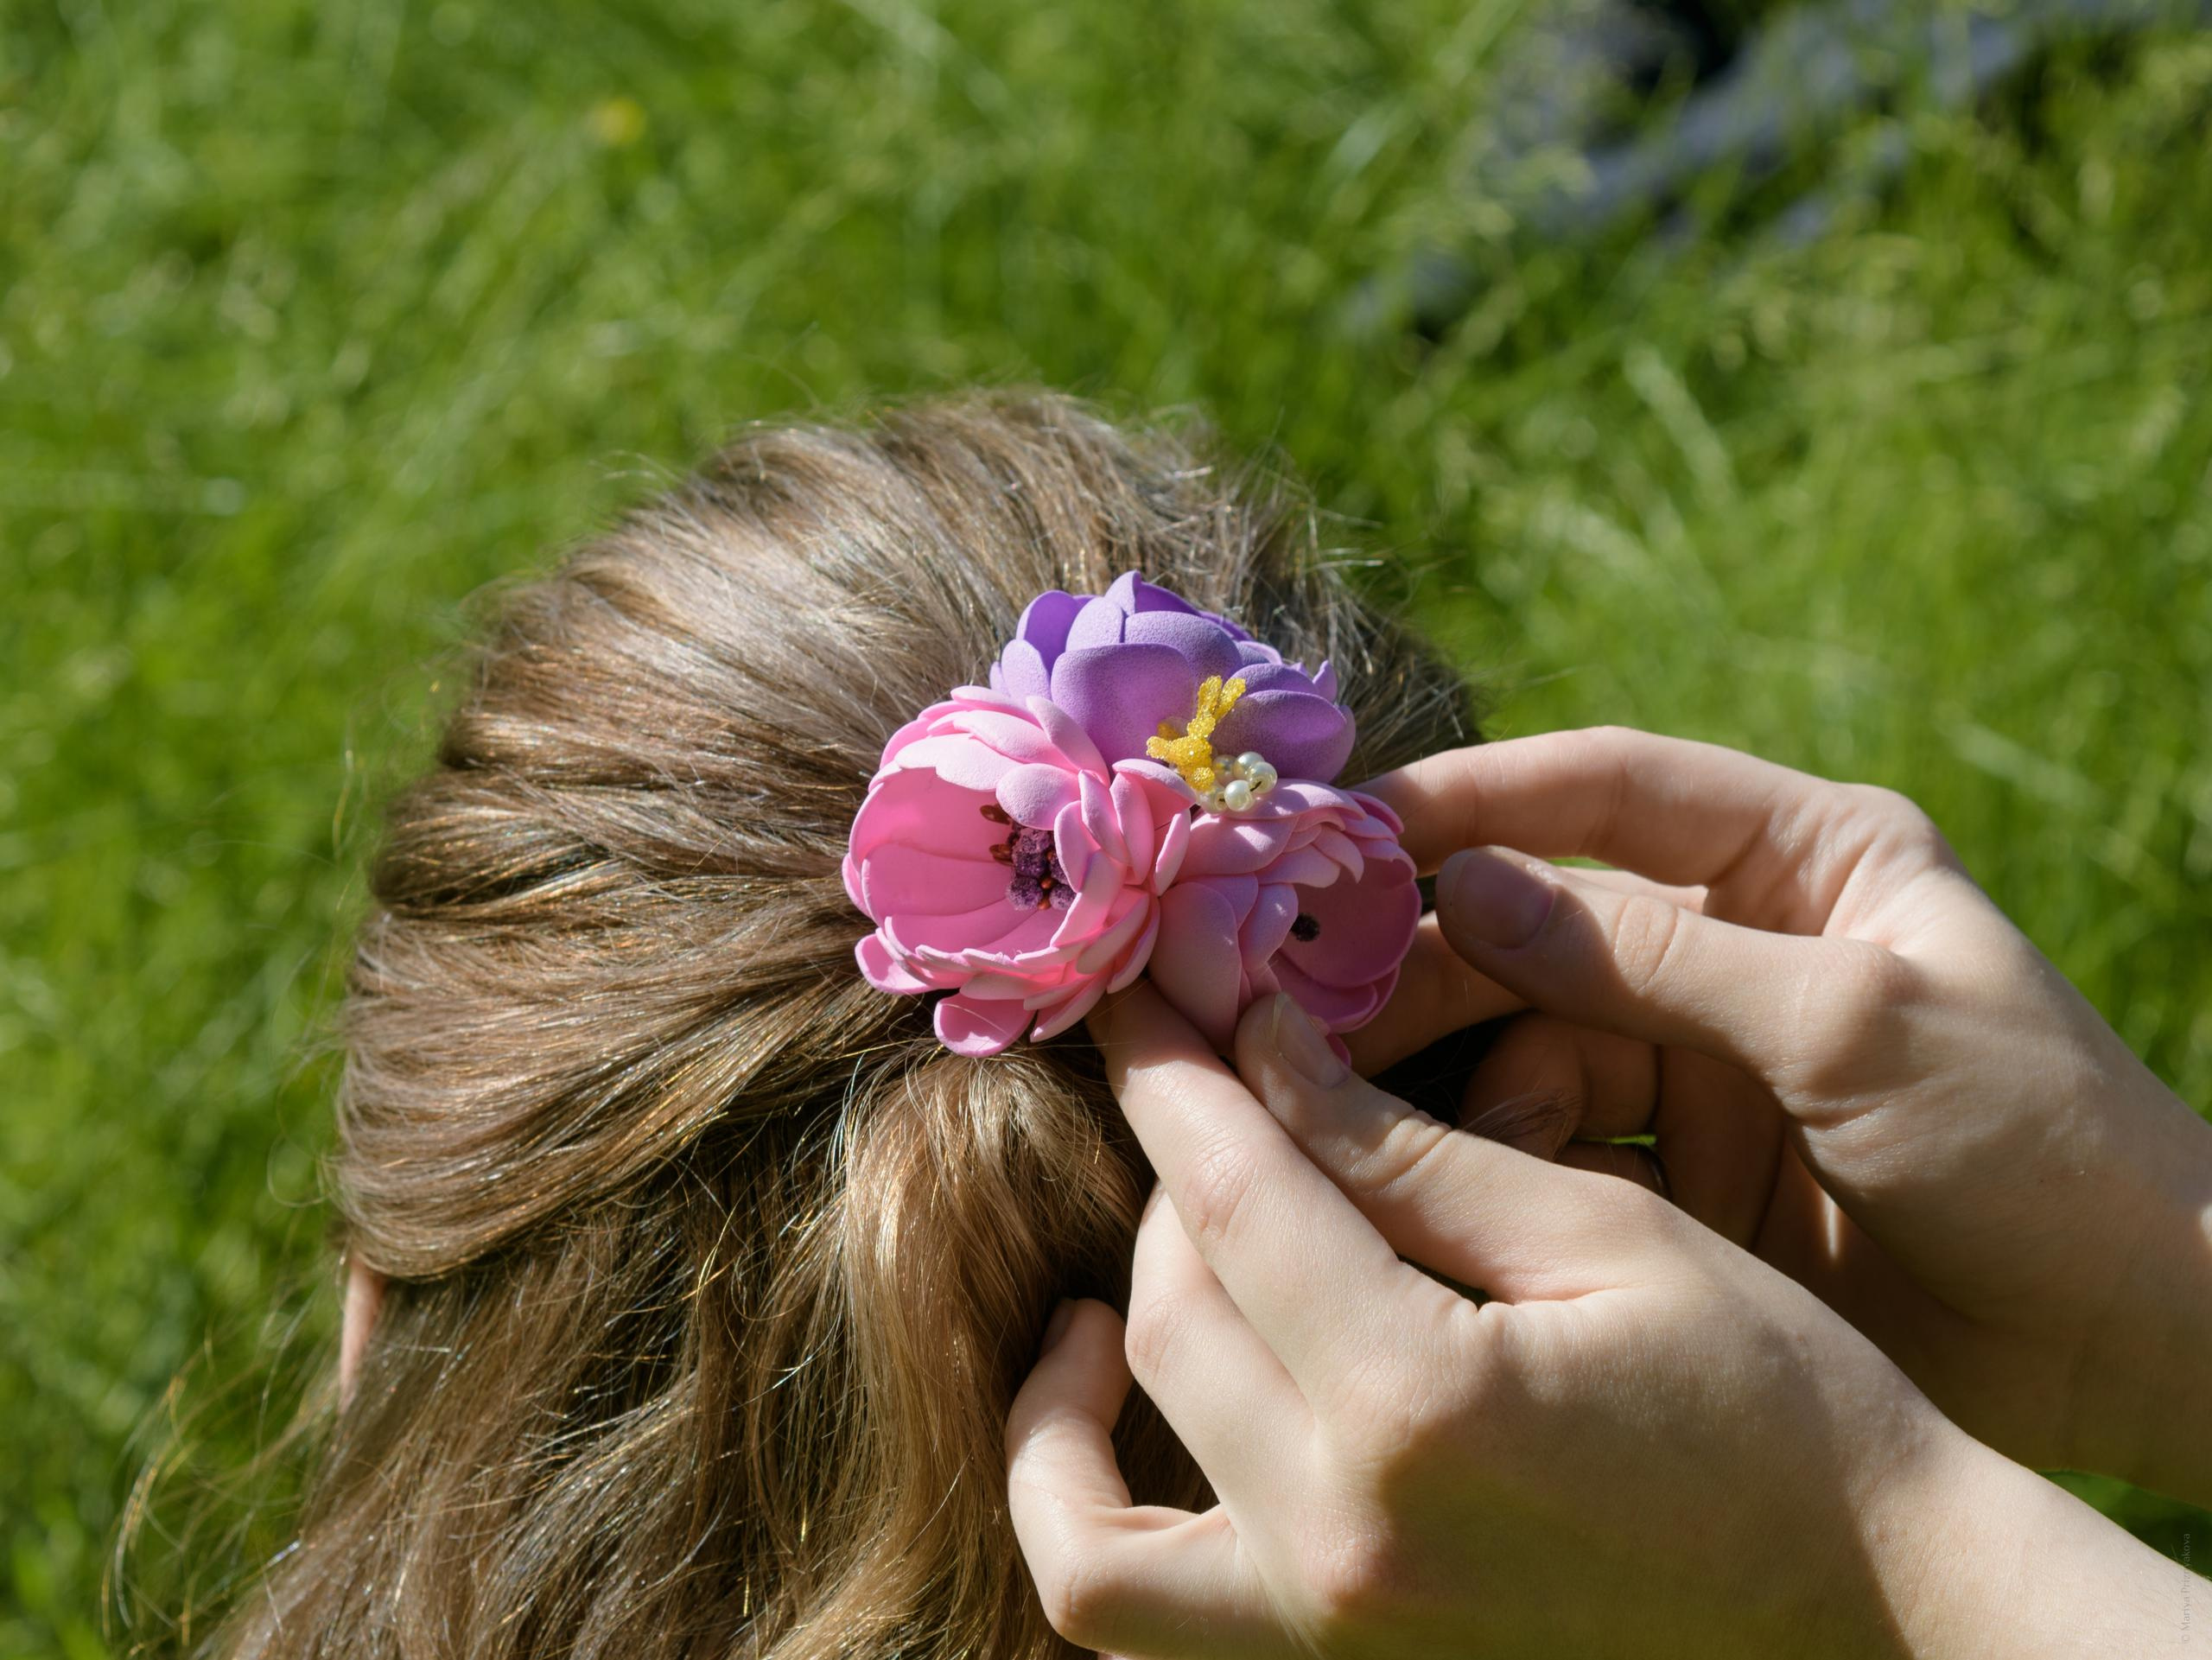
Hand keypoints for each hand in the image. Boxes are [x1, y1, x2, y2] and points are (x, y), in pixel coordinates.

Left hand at [1003, 988, 2175, 1658]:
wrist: (1876, 1611)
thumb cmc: (1777, 1400)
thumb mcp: (1605, 1234)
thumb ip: (1409, 1150)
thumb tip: (1261, 1047)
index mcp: (1417, 1402)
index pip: (1229, 1193)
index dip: (1171, 1072)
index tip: (1133, 993)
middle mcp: (1339, 1540)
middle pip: (1168, 1313)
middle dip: (1173, 1182)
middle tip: (1220, 1104)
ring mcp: (1326, 1637)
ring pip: (1089, 1509)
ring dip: (1072, 1387)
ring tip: (1117, 1285)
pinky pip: (1136, 1608)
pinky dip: (1085, 1512)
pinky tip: (1130, 1416)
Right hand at [1365, 727, 2211, 1501]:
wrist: (2136, 1344)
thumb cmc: (2040, 1144)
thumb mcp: (1856, 1026)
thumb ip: (1659, 956)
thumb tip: (1468, 885)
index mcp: (1798, 860)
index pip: (1605, 788)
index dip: (1471, 795)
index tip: (1343, 823)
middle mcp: (1731, 944)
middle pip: (1539, 918)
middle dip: (1429, 952)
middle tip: (1304, 1000)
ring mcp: (1699, 1058)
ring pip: (1527, 1033)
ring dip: (1450, 1065)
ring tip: (1354, 1106)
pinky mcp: (1680, 1166)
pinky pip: (1555, 1138)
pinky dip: (1493, 1154)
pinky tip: (1436, 1182)